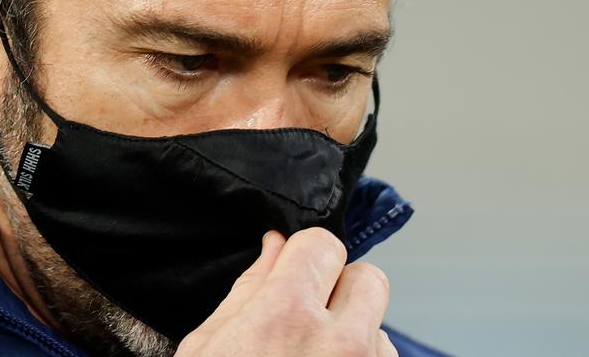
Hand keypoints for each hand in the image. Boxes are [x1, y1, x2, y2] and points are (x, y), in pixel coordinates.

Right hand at [175, 228, 395, 356]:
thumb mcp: (207, 346)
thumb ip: (248, 289)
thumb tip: (274, 246)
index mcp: (287, 315)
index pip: (323, 243)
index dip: (304, 255)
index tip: (292, 272)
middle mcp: (339, 343)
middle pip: (369, 278)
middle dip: (342, 288)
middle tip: (309, 315)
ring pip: (380, 326)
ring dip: (353, 333)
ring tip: (310, 356)